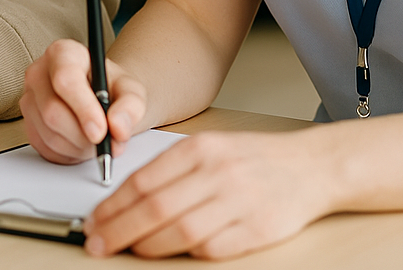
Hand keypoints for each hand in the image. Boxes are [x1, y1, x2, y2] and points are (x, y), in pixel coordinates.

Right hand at [20, 38, 146, 164]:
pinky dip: (68, 154)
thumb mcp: (131, 91)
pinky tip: (82, 143)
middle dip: (83, 135)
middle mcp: (39, 72)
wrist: (104, 98)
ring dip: (78, 147)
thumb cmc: (112, 89)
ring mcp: (29, 99)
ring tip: (97, 140)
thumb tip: (118, 128)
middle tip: (106, 142)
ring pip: (49, 134)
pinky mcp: (28, 124)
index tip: (101, 131)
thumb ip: (130, 107)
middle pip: (53, 112)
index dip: (83, 109)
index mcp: (63, 53)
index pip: (65, 80)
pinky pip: (45, 148)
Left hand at [83, 129, 333, 259]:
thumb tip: (126, 198)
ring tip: (127, 251)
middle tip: (97, 243)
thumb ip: (172, 169)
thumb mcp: (208, 148)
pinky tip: (169, 254)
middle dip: (119, 230)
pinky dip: (186, 254)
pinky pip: (212, 248)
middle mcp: (215, 172)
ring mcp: (237, 201)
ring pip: (180, 232)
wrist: (310, 166)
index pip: (143, 181)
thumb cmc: (252, 158)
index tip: (93, 222)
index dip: (113, 206)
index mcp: (198, 149)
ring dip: (146, 246)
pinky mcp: (257, 229)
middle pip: (155, 208)